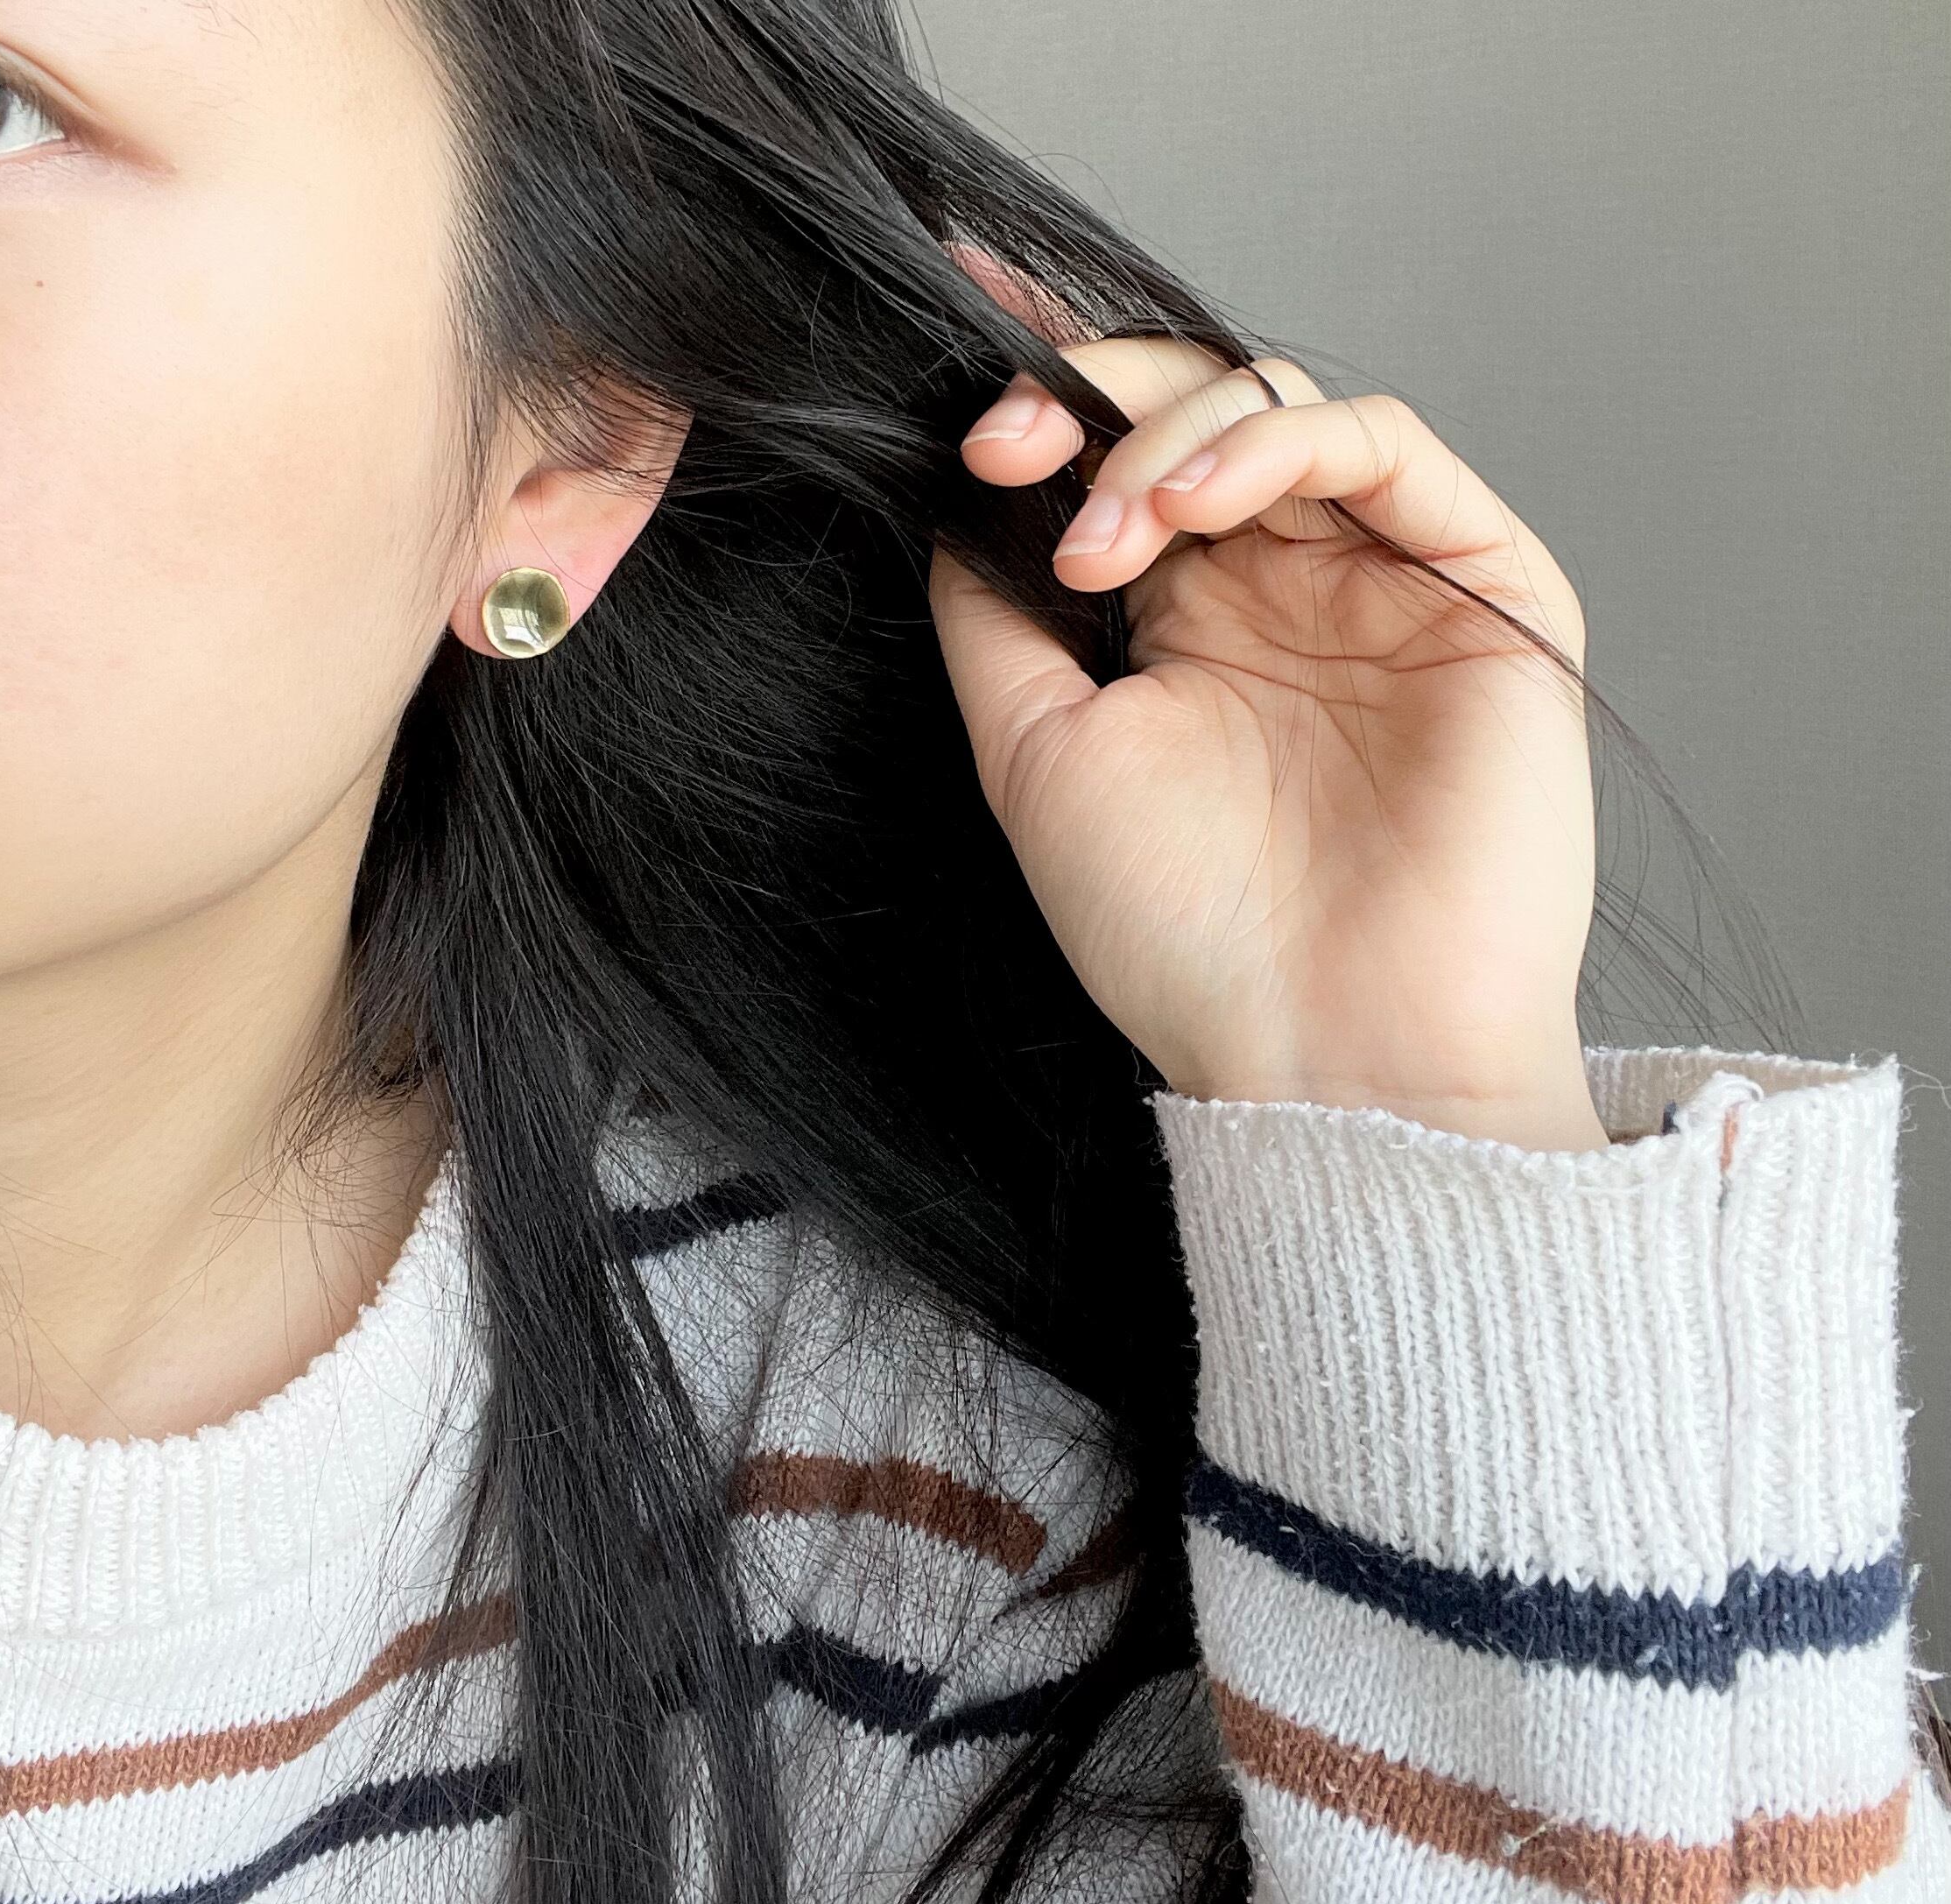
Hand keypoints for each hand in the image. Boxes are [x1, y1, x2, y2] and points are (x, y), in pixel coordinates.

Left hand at [931, 337, 1607, 1149]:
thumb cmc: (1185, 937)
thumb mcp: (1039, 760)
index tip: (962, 315)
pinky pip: (1389, 450)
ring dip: (1172, 430)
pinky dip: (1282, 440)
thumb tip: (956, 502)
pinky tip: (1196, 500)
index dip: (1054, 380)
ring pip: (1282, 409)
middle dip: (1093, 397)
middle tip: (1012, 444)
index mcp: (1188, 630)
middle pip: (1194, 410)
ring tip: (1109, 528)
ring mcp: (1381, 585)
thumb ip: (998, 621)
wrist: (1329, 1051)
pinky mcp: (1483, 588)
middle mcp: (1283, 593)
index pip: (1121, 462)